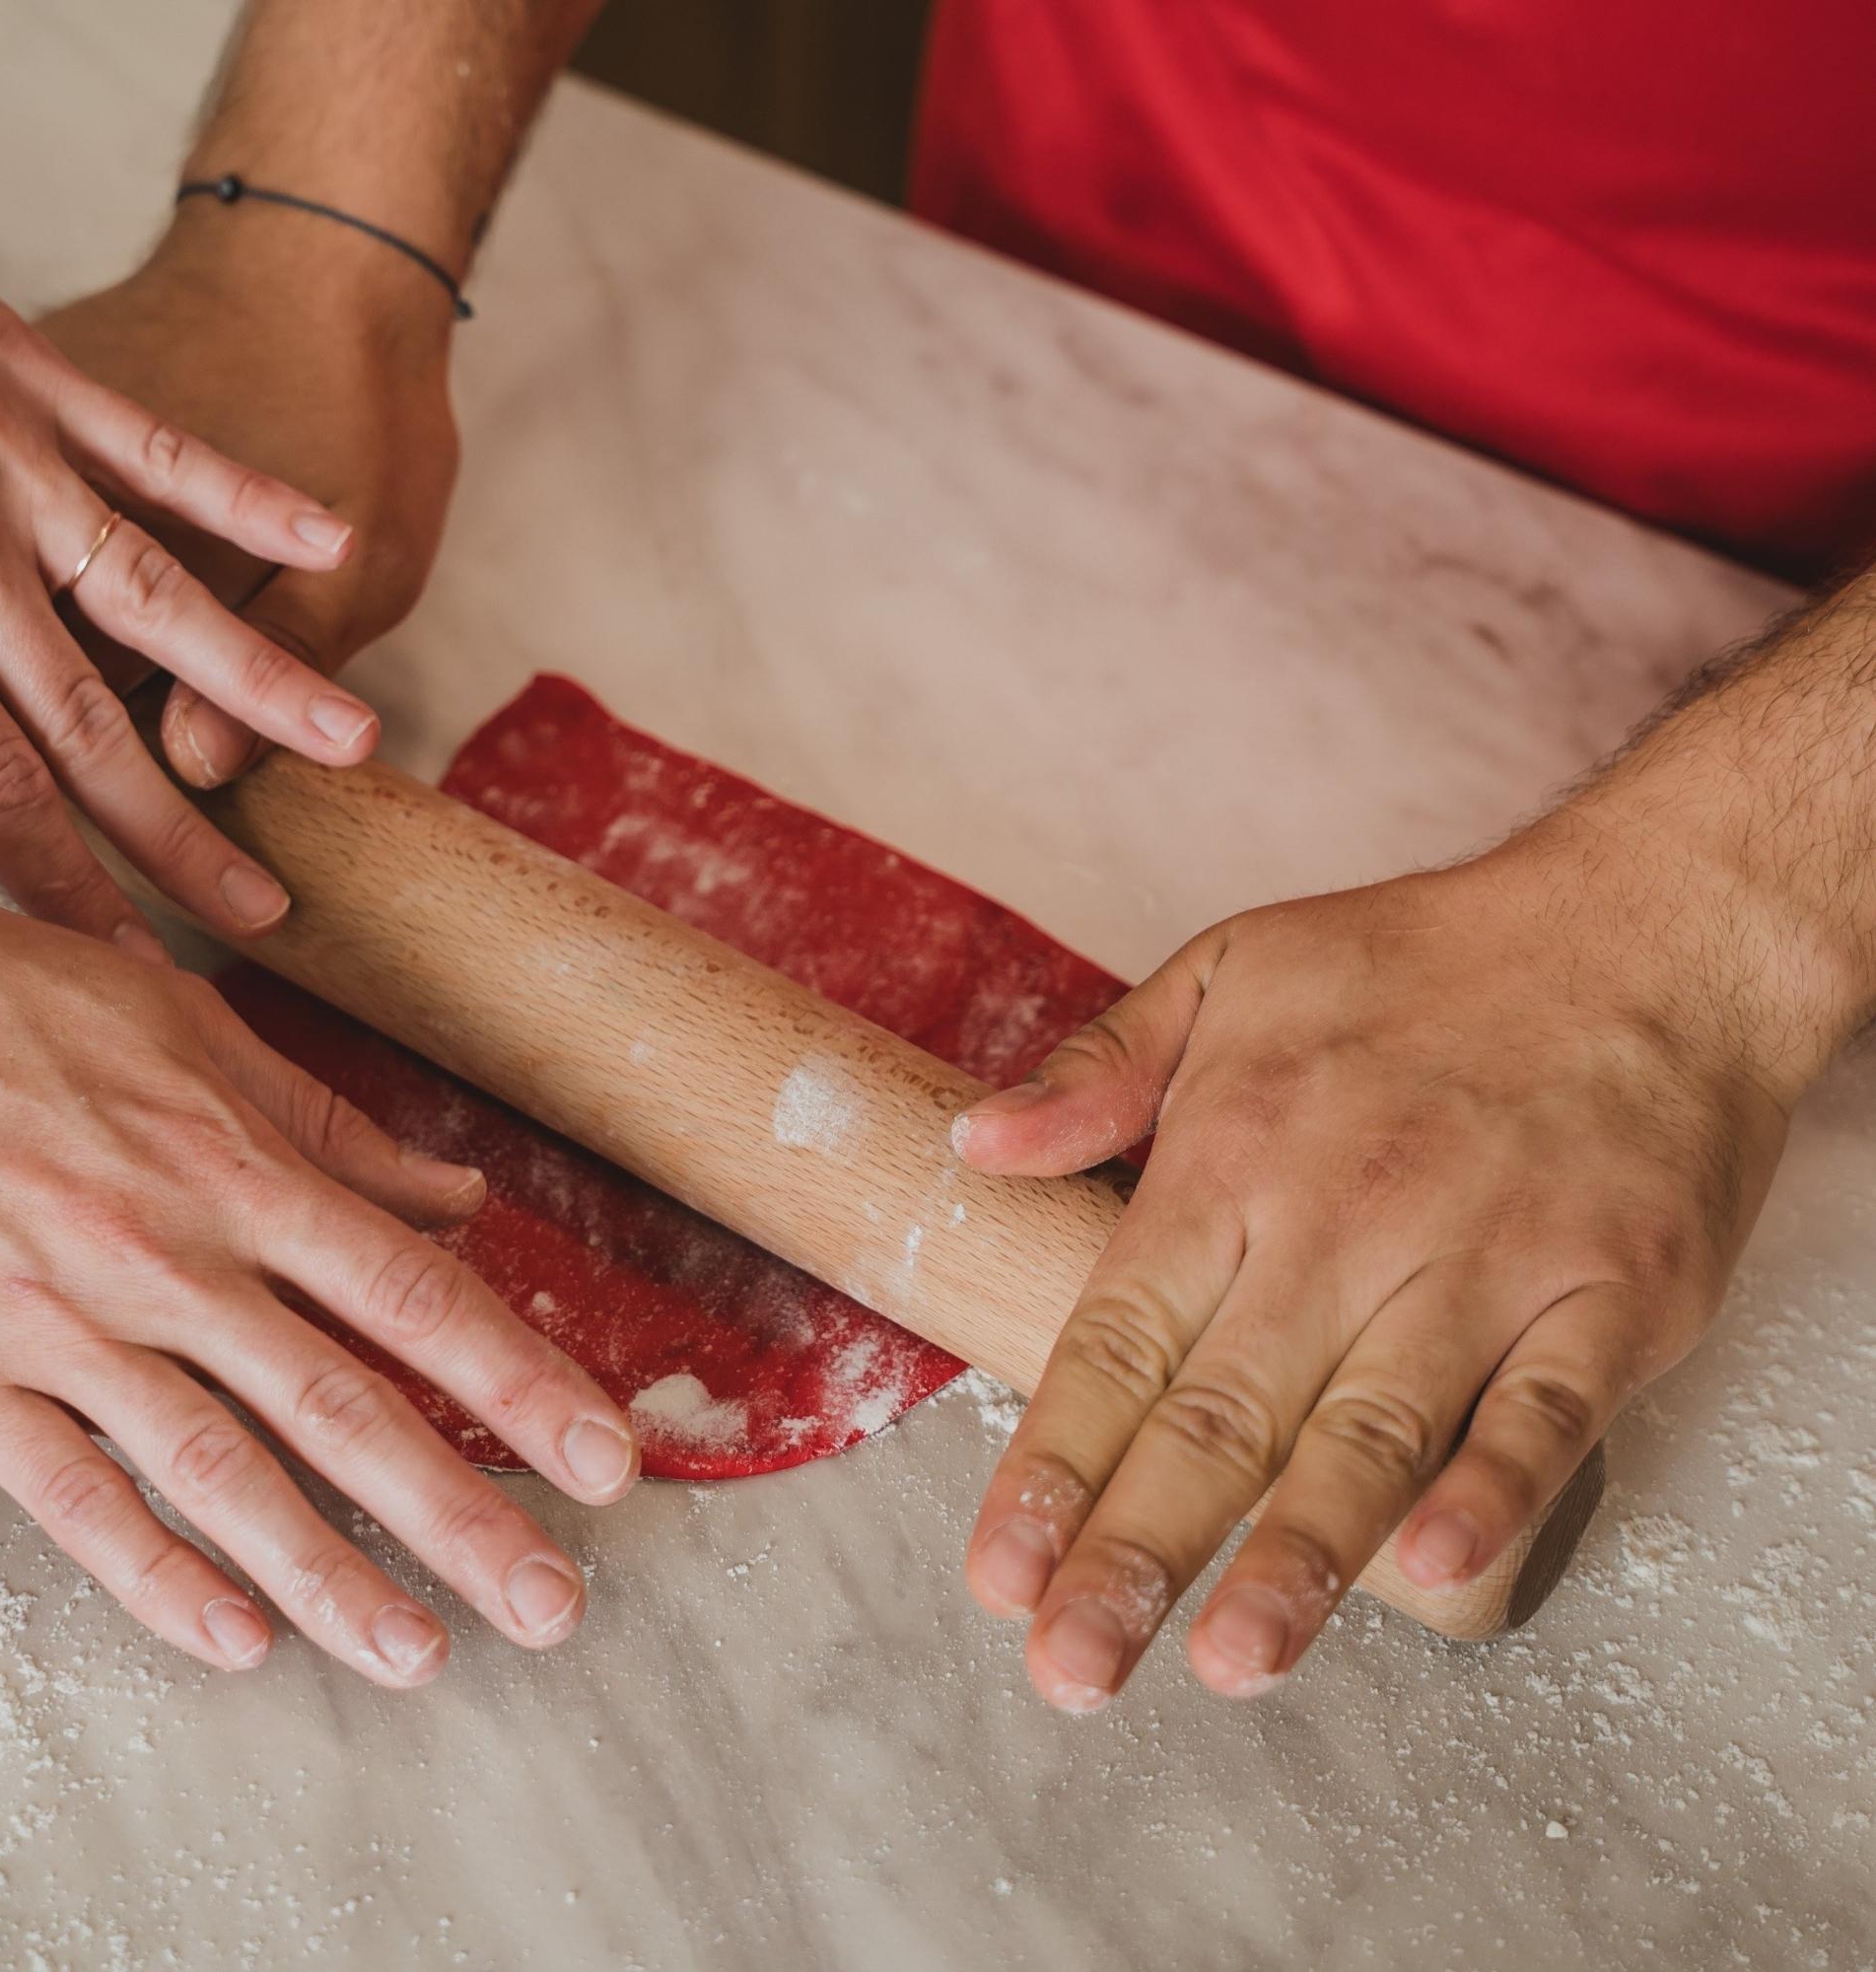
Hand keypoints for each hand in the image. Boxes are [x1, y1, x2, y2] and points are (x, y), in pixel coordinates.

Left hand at [0, 7, 383, 950]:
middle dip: (177, 836)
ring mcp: (11, 456)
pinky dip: (250, 497)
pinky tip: (331, 538)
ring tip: (353, 746)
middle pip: (92, 721)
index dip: (53, 888)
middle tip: (257, 916)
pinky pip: (164, 450)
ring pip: (158, 597)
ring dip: (259, 683)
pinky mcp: (39, 377)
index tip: (115, 967)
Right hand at [0, 849, 638, 1682]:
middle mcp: (167, 1252)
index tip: (605, 1459)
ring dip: (331, 1573)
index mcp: (230, 1163)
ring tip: (419, 1654)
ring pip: (223, 1467)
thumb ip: (322, 1124)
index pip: (409, 1291)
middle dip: (462, 1511)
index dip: (518, 1381)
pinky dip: (156, 1571)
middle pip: (343, 1403)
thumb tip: (451, 1197)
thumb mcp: (178, 1025)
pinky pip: (73, 1495)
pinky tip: (234, 1638)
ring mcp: (62, 1323)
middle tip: (552, 1604)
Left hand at [952, 826, 1794, 1708]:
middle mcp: (1344, 1217)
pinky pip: (1543, 1409)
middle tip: (1071, 1667)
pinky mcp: (1608, 1291)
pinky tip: (1429, 1567)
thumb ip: (1096, 1071)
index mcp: (1234, 1155)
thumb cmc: (1422, 962)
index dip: (1052, 1465)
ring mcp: (1483, 1259)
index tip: (997, 1575)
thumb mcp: (1229, 971)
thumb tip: (970, 1145)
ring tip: (1226, 1662)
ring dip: (1295, 1554)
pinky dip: (1490, 1487)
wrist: (1649, 923)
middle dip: (1135, 1550)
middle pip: (1219, 1414)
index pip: (1118, 1340)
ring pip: (1370, 1429)